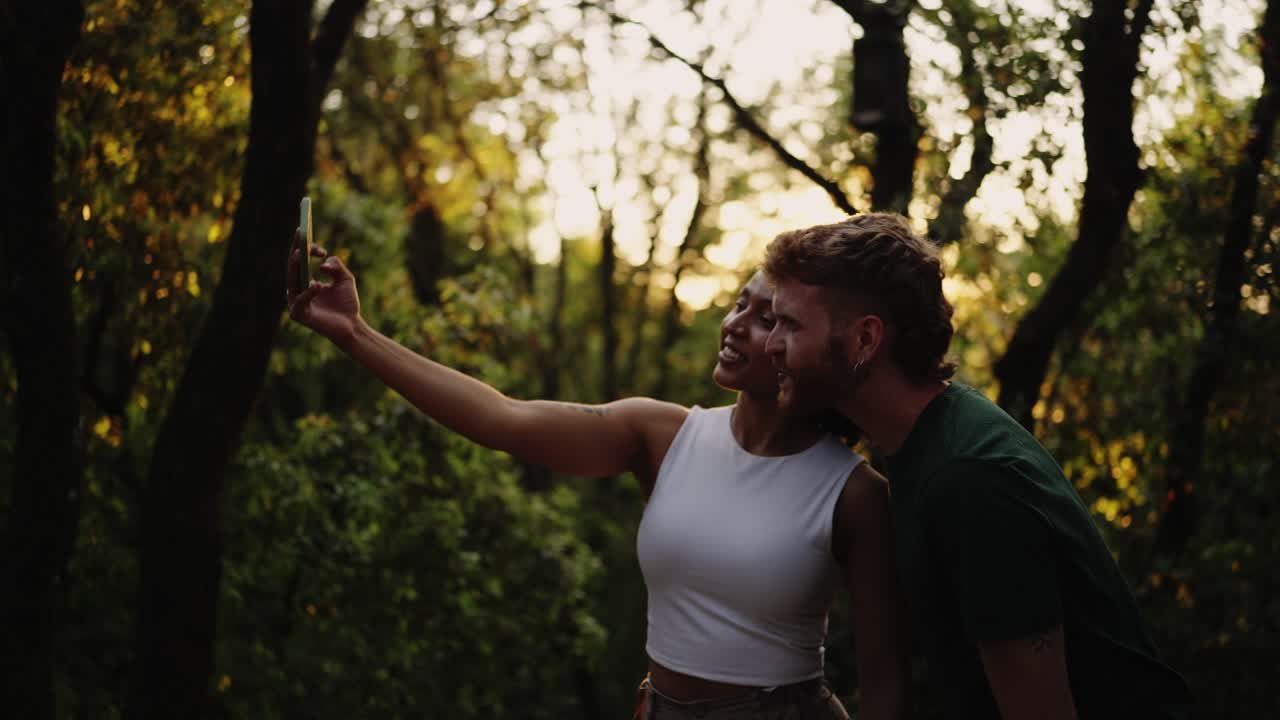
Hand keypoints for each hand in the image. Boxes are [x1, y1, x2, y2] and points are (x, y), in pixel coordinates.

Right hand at [286, 229, 360, 345]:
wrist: (352, 327)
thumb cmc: (347, 304)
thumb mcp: (345, 279)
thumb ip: (336, 266)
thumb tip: (323, 263)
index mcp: (305, 280)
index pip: (300, 260)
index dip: (304, 246)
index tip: (315, 240)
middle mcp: (297, 289)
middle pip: (293, 266)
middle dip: (296, 248)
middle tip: (300, 233)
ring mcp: (296, 302)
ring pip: (292, 280)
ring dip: (295, 265)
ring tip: (300, 253)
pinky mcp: (299, 315)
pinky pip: (301, 300)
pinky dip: (308, 292)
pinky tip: (317, 284)